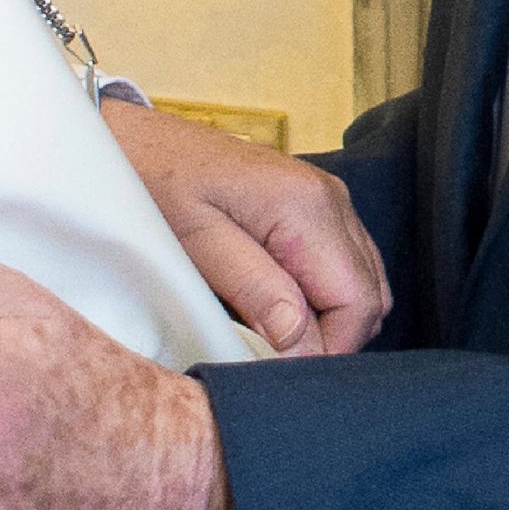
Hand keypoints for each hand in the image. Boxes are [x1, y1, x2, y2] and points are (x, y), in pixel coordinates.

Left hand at [102, 97, 389, 356]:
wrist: (138, 139)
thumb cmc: (157, 185)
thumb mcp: (196, 243)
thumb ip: (256, 290)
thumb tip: (304, 346)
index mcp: (307, 207)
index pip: (357, 305)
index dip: (329, 351)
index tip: (281, 370)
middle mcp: (331, 198)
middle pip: (370, 298)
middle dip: (331, 340)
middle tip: (274, 358)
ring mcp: (328, 198)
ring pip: (363, 285)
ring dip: (328, 321)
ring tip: (273, 333)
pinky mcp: (316, 204)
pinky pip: (345, 265)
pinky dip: (324, 296)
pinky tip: (279, 304)